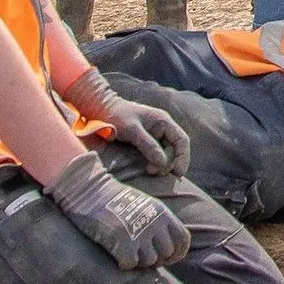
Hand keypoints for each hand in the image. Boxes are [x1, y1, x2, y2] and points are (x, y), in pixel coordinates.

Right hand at [43, 152, 190, 269]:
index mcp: (162, 213)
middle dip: (156, 259)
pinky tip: (117, 256)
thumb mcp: (146, 205)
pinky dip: (124, 263)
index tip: (167, 258)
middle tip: (142, 256)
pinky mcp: (122, 243)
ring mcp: (139, 233)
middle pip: (167, 253)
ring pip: (150, 261)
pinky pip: (131, 264)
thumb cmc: (116, 201)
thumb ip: (159, 223)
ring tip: (128, 253)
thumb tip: (168, 247)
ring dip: (140, 262)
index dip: (177, 253)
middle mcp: (154, 223)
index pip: (183, 240)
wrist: (91, 191)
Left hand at [62, 68, 192, 173]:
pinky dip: (155, 163)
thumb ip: (148, 145)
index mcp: (163, 121)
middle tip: (154, 172)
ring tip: (150, 171)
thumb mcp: (132, 130)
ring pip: (166, 154)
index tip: (177, 173)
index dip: (183, 157)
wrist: (100, 110)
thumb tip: (163, 163)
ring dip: (162, 165)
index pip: (182, 140)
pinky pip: (156, 155)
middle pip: (175, 149)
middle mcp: (162, 129)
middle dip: (169, 163)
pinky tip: (148, 169)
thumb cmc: (116, 116)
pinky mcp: (146, 142)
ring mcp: (155, 136)